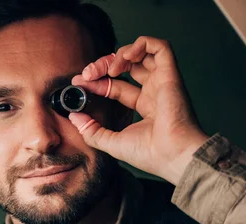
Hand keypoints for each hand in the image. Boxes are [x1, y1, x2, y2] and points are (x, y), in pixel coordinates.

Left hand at [69, 36, 208, 184]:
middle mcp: (153, 92)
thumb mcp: (110, 142)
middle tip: (87, 74)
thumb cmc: (148, 154)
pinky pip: (160, 47)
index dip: (96, 82)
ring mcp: (163, 82)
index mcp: (143, 106)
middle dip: (103, 65)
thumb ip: (90, 130)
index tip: (79, 82)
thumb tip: (73, 116)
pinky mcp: (171, 74)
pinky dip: (141, 44)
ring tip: (108, 69)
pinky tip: (126, 57)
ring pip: (142, 53)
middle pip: (126, 67)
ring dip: (120, 54)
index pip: (115, 86)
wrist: (172, 156)